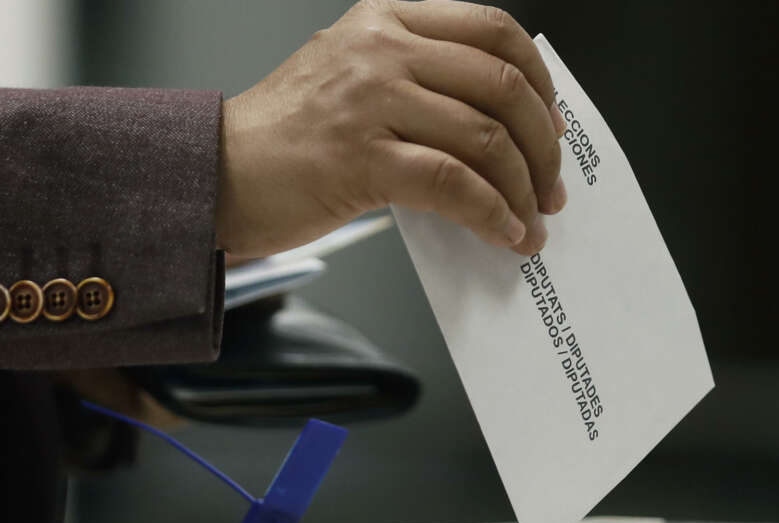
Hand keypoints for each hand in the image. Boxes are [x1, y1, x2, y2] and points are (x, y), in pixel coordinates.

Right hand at [216, 0, 567, 259]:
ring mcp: (370, 101)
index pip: (493, 31)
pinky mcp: (360, 159)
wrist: (214, 173)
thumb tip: (497, 129)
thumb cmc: (285, 137)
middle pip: (502, 86)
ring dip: (524, 190)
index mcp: (385, 20)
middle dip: (543, 146)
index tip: (553, 124)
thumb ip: (419, 82)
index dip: (539, 81)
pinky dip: (491, 214)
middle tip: (551, 186)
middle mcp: (381, 50)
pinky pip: (453, 185)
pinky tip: (504, 234)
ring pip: (485, 138)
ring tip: (532, 221)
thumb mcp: (352, 78)